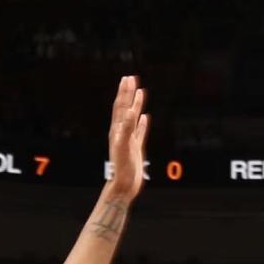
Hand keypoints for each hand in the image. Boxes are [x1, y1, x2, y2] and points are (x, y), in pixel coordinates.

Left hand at [108, 75, 149, 197]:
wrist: (123, 186)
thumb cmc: (121, 168)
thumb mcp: (124, 147)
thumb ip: (126, 129)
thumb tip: (129, 112)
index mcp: (117, 130)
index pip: (121, 107)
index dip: (125, 93)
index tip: (128, 79)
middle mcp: (122, 132)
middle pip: (125, 108)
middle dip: (128, 93)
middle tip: (131, 78)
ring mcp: (129, 139)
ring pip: (133, 118)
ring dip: (136, 105)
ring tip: (140, 92)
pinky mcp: (135, 148)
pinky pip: (140, 132)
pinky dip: (143, 123)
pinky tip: (146, 118)